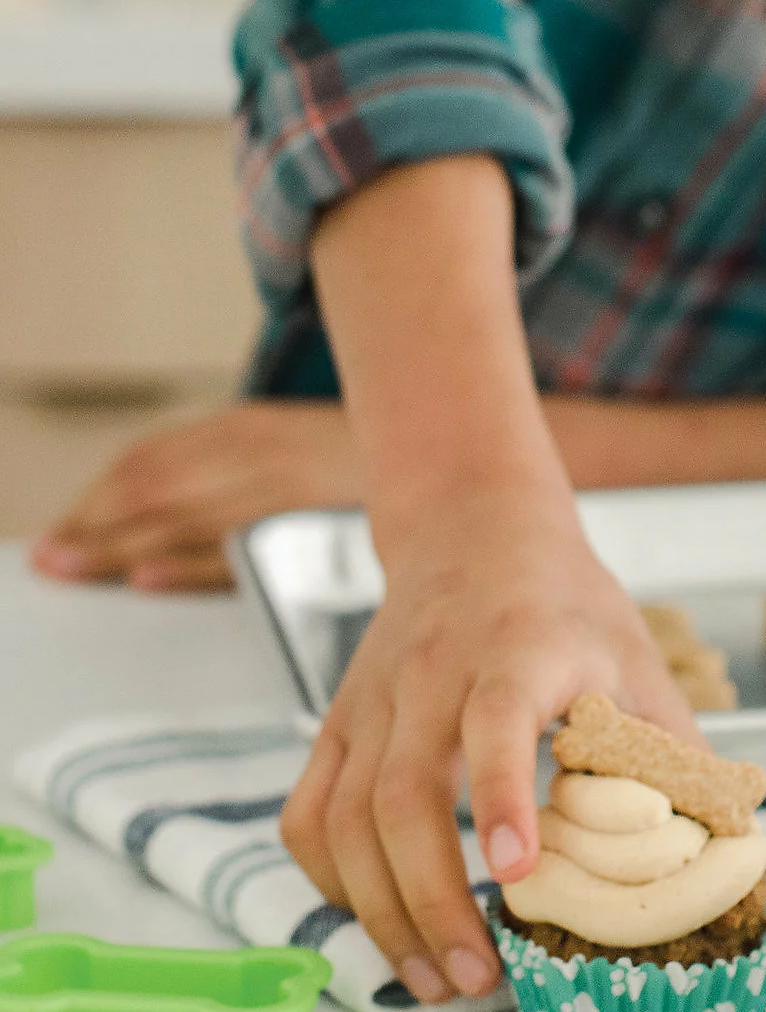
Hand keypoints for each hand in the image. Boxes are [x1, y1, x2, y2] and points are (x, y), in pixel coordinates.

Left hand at [29, 402, 361, 591]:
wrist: (468, 464)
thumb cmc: (380, 474)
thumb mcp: (304, 459)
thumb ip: (243, 493)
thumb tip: (160, 551)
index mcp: (255, 434)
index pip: (155, 461)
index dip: (101, 496)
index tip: (63, 531)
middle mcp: (263, 453)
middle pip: (155, 487)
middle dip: (95, 525)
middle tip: (51, 561)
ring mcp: (289, 487)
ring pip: (185, 512)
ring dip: (121, 543)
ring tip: (75, 570)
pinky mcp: (320, 525)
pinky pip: (241, 547)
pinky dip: (190, 562)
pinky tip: (151, 577)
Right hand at [278, 486, 701, 1003]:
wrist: (472, 529)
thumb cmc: (565, 604)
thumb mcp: (635, 657)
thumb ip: (672, 745)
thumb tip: (726, 841)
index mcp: (519, 650)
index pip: (498, 717)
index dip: (502, 793)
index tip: (517, 873)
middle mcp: (432, 674)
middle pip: (404, 795)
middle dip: (432, 900)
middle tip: (476, 980)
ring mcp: (372, 700)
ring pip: (345, 817)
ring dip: (380, 910)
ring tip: (433, 979)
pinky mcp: (338, 721)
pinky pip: (309, 812)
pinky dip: (332, 877)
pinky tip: (376, 919)